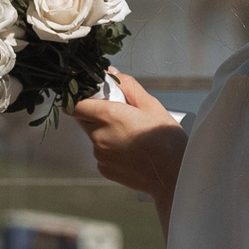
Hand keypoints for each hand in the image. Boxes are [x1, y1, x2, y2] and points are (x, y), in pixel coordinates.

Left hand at [70, 69, 186, 198]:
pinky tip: (130, 150)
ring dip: (104, 131)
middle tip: (118, 113)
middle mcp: (100, 136)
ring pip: (93, 136)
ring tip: (131, 135)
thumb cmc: (167, 141)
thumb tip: (111, 73)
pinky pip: (101, 152)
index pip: (75, 104)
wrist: (174, 175)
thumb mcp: (151, 106)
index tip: (94, 96)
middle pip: (82, 118)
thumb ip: (128, 86)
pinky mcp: (105, 169)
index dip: (81, 98)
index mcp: (109, 117)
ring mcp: (100, 155)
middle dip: (95, 112)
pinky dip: (110, 148)